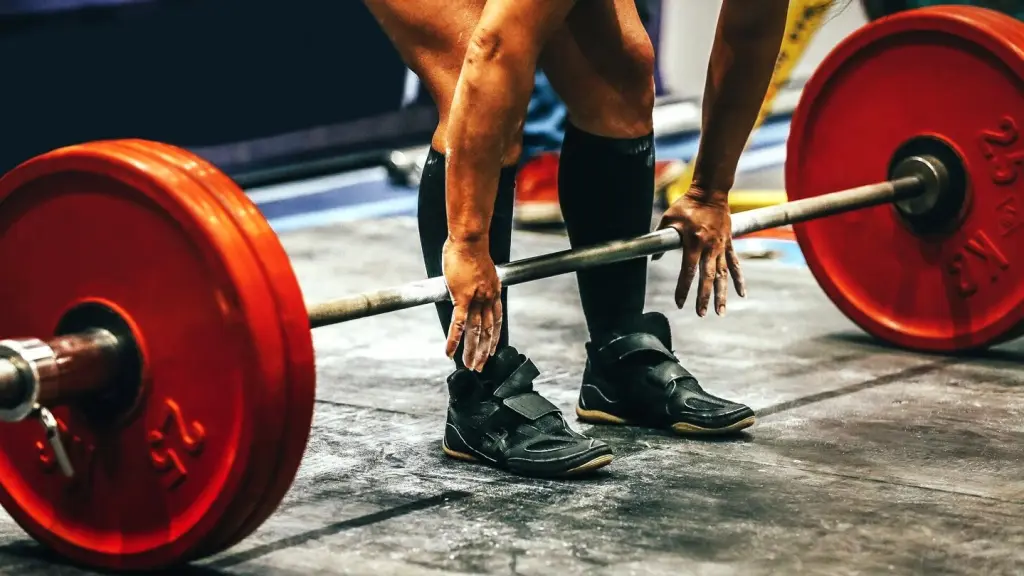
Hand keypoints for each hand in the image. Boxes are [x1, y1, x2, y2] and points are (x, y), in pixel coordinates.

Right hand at [441, 237, 502, 370]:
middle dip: (483, 350)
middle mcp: (488, 298)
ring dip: (471, 350)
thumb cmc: (471, 248)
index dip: (494, 337)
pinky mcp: (463, 298)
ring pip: (475, 331)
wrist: (470, 240)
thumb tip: (466, 282)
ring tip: (468, 365)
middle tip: (479, 366)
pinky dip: (453, 340)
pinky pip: (458, 324)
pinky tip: (450, 352)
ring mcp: (476, 299)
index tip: (492, 350)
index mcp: (493, 291)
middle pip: (488, 331)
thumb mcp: (479, 268)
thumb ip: (475, 280)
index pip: (496, 320)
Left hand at [655, 187, 745, 315]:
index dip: (683, 288)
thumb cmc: (686, 205)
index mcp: (693, 242)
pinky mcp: (728, 244)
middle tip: (701, 314)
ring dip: (722, 295)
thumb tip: (652, 258)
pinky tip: (742, 294)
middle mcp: (709, 247)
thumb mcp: (668, 219)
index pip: (687, 271)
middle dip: (703, 297)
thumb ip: (660, 238)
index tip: (679, 303)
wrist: (710, 192)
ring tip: (720, 312)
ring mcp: (721, 246)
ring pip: (723, 275)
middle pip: (708, 277)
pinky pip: (735, 264)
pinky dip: (739, 279)